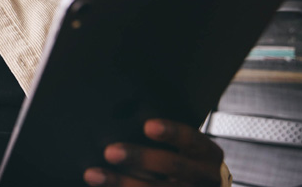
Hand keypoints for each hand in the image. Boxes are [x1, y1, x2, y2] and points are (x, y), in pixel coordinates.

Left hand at [83, 119, 223, 186]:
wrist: (195, 186)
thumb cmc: (182, 161)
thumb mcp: (184, 149)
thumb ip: (161, 138)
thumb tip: (120, 121)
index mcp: (208, 155)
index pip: (192, 140)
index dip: (171, 133)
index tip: (147, 125)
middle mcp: (207, 178)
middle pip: (174, 167)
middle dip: (140, 158)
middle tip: (109, 151)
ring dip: (122, 182)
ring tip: (92, 174)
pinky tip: (100, 186)